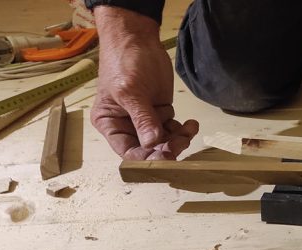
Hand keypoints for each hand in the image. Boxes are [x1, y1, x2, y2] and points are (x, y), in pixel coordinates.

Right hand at [90, 6, 198, 159]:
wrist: (138, 38)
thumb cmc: (125, 62)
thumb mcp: (131, 91)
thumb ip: (142, 118)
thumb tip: (153, 144)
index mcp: (110, 124)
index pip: (128, 151)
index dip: (147, 158)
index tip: (166, 157)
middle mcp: (126, 126)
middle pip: (148, 150)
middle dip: (166, 149)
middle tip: (182, 142)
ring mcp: (145, 120)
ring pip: (164, 142)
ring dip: (178, 140)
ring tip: (189, 128)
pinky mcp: (160, 112)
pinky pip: (173, 130)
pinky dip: (184, 130)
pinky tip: (191, 124)